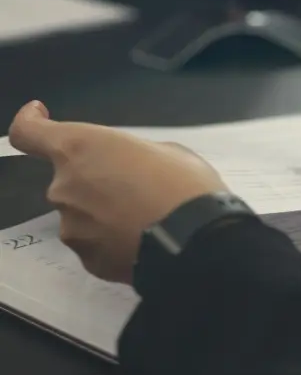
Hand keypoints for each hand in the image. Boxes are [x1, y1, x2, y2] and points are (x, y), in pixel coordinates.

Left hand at [8, 102, 227, 283]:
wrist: (198, 241)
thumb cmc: (185, 185)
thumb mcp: (166, 151)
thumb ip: (131, 155)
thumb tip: (128, 169)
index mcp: (79, 149)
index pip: (28, 132)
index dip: (30, 121)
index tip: (39, 115)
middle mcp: (63, 187)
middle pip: (69, 180)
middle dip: (96, 182)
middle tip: (138, 190)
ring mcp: (72, 228)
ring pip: (83, 216)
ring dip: (106, 215)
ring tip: (146, 222)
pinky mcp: (88, 260)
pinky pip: (96, 245)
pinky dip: (114, 242)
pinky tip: (144, 243)